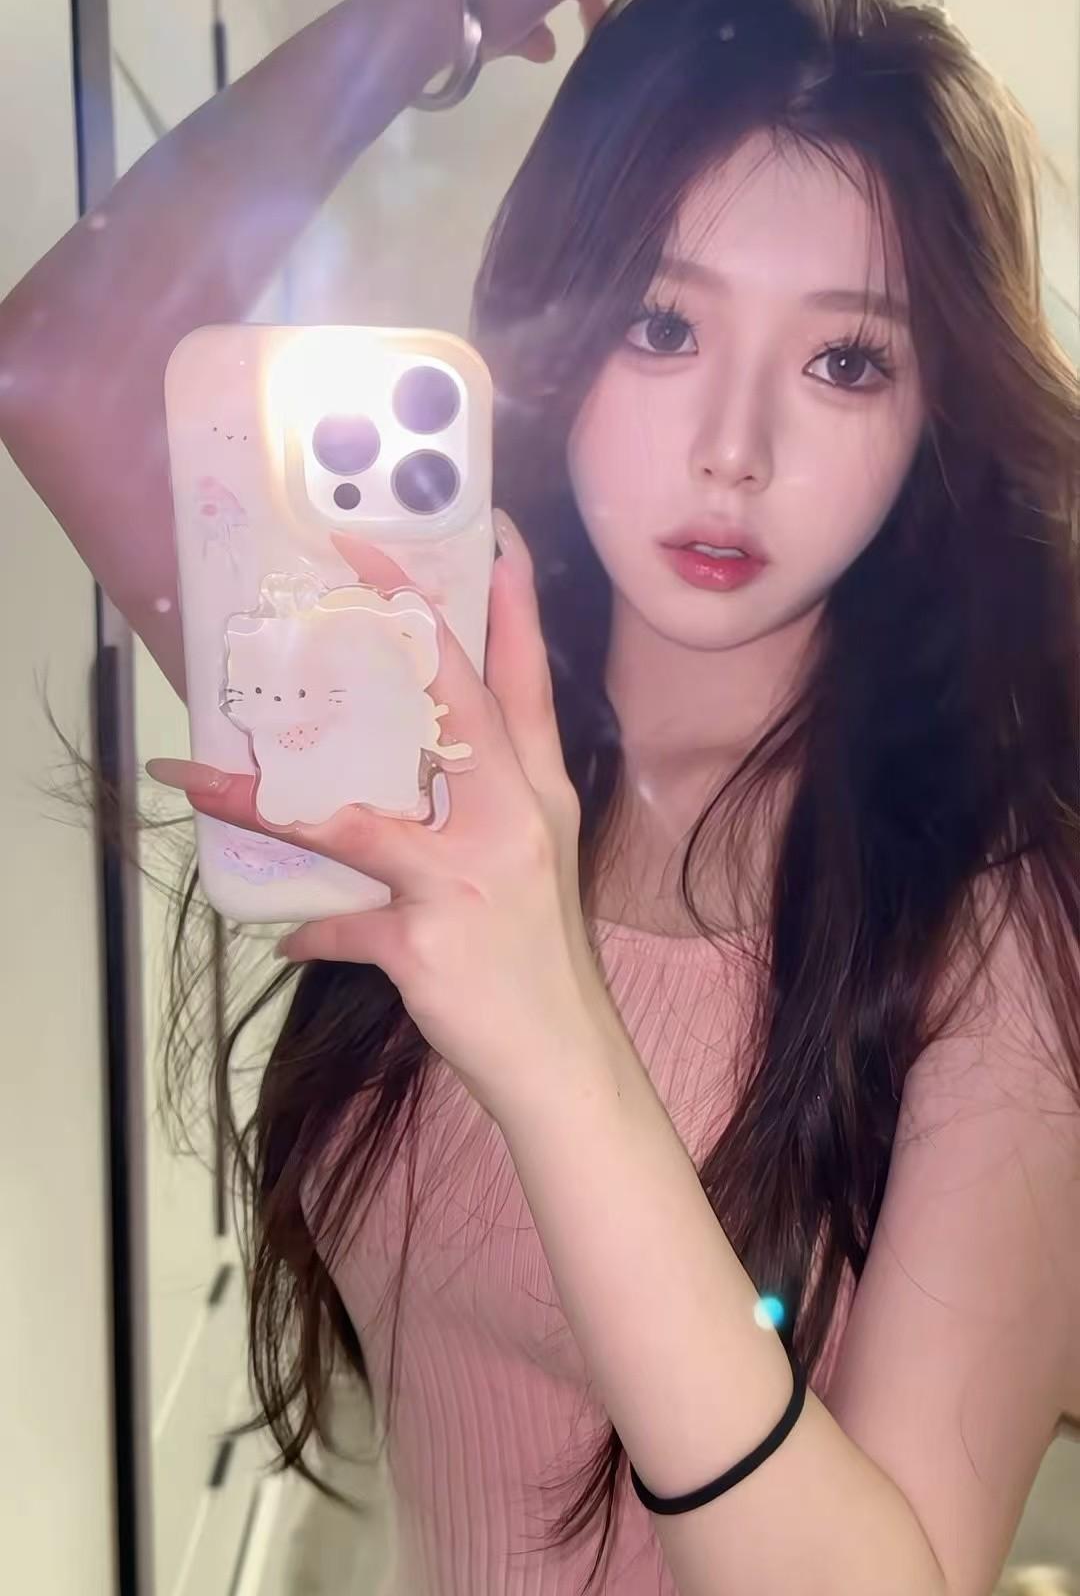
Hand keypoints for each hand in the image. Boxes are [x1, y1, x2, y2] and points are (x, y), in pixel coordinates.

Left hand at [147, 516, 614, 1121]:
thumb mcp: (530, 870)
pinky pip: (345, 925)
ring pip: (352, 818)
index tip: (491, 535)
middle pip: (453, 704)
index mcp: (539, 795)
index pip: (523, 682)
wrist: (564, 1060)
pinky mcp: (427, 938)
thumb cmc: (541, 963)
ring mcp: (468, 877)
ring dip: (264, 799)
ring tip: (200, 775)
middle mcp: (511, 820)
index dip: (506, 606)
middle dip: (403, 626)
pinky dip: (318, 934)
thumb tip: (404, 783)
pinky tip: (293, 939)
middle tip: (350, 562)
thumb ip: (470, 822)